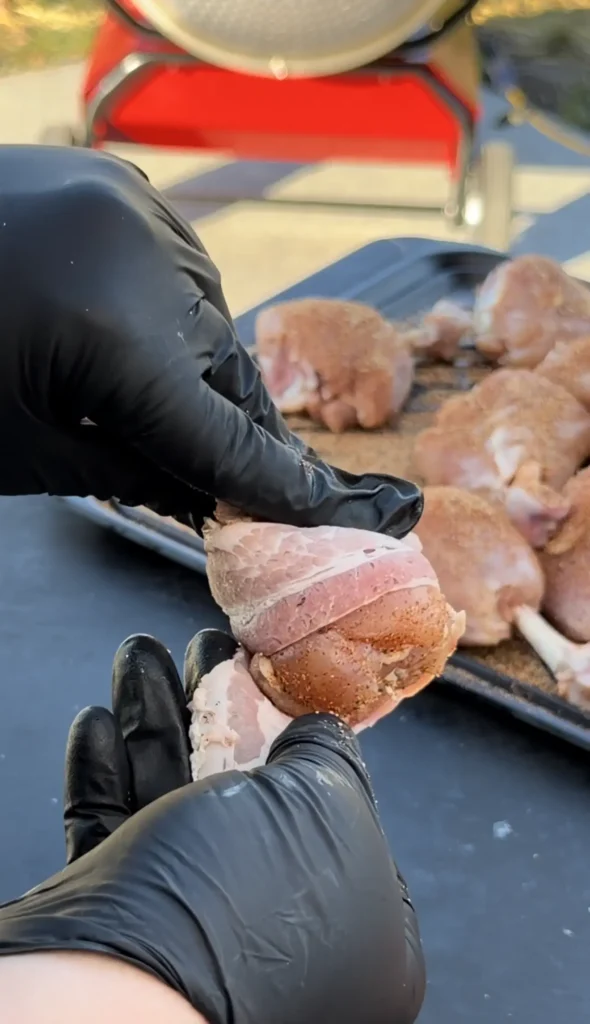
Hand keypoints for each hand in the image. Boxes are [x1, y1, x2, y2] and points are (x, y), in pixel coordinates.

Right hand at [0, 629, 424, 1023]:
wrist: (118, 996)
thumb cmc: (244, 897)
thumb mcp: (324, 805)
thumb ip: (330, 757)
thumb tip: (320, 730)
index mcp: (358, 919)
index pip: (336, 807)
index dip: (303, 732)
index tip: (274, 674)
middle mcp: (282, 928)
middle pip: (246, 790)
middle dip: (217, 706)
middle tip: (203, 646)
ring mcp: (199, 926)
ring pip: (175, 798)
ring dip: (154, 719)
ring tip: (138, 655)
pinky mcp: (127, 922)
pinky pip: (118, 830)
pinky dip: (109, 771)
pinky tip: (100, 720)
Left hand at [1, 147, 421, 534]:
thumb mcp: (22, 450)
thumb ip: (130, 474)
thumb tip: (207, 494)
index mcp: (115, 328)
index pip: (220, 433)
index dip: (272, 482)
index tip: (321, 510)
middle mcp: (143, 252)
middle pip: (223, 373)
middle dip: (226, 432)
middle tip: (235, 483)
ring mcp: (130, 204)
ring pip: (207, 317)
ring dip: (197, 373)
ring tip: (161, 412)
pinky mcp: (111, 183)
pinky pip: (174, 268)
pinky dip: (169, 316)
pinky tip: (134, 345)